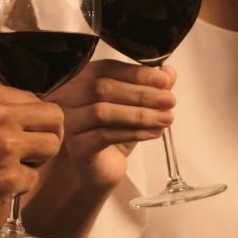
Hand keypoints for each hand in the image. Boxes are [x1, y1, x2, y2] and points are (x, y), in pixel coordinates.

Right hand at [0, 77, 63, 229]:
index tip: (20, 132)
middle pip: (55, 118)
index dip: (30, 119)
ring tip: (11, 167)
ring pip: (52, 147)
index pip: (35, 99)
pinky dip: (17, 186)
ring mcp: (5, 146)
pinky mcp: (7, 178)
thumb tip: (19, 114)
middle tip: (31, 150)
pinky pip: (33, 179)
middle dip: (46, 135)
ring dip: (37, 160)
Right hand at [45, 60, 173, 188]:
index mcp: (81, 81)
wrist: (99, 169)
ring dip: (140, 114)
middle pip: (102, 88)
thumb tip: (169, 72)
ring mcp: (69, 123)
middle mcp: (68, 99)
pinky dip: (133, 133)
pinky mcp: (77, 147)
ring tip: (165, 118)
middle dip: (141, 94)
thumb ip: (150, 87)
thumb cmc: (114, 133)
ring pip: (103, 112)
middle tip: (169, 100)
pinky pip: (104, 136)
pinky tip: (154, 133)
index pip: (106, 68)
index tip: (164, 80)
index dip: (136, 73)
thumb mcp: (135, 107)